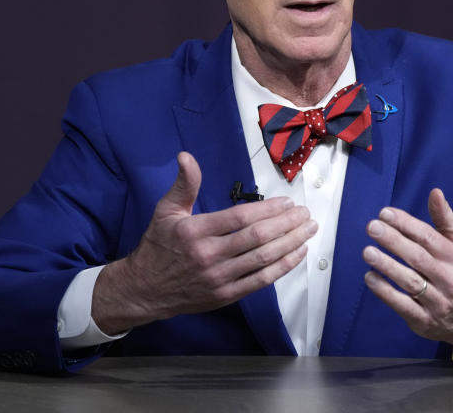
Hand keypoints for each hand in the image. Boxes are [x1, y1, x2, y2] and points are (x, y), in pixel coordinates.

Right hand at [93, 152, 316, 333]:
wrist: (144, 290)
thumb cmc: (158, 246)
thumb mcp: (166, 210)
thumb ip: (184, 184)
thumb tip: (186, 156)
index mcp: (195, 231)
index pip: (240, 218)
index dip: (268, 209)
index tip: (287, 202)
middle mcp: (208, 255)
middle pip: (257, 237)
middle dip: (287, 224)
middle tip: (305, 213)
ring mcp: (219, 278)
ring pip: (263, 259)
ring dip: (291, 243)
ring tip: (308, 230)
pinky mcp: (226, 295)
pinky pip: (261, 281)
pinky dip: (283, 267)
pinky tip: (297, 254)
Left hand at [362, 188, 452, 349]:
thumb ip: (446, 219)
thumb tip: (434, 192)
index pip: (428, 237)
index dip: (406, 224)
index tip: (385, 213)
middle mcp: (449, 279)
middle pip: (417, 257)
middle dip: (393, 241)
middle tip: (372, 227)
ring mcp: (438, 301)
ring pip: (410, 281)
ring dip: (387, 266)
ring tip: (367, 251)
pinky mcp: (425, 321)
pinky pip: (403, 305)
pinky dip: (385, 292)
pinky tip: (370, 278)